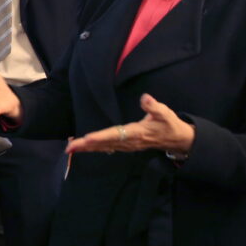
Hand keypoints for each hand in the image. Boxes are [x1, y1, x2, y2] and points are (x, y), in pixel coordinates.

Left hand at [66, 93, 194, 154]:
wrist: (176, 139)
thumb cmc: (169, 124)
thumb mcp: (165, 113)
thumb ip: (154, 107)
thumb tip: (145, 97)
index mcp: (136, 132)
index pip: (116, 134)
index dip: (102, 137)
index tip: (88, 138)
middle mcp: (128, 141)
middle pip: (104, 144)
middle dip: (87, 145)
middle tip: (69, 147)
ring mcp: (126, 146)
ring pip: (103, 148)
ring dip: (86, 148)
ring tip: (70, 148)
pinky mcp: (125, 146)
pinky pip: (106, 148)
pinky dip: (93, 148)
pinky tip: (82, 148)